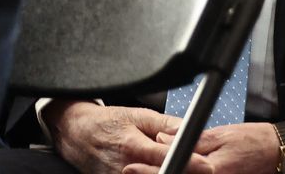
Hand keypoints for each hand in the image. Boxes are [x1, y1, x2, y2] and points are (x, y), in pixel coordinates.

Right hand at [45, 102, 211, 173]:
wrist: (76, 134)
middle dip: (183, 173)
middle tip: (200, 170)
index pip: (166, 157)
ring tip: (175, 166)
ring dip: (168, 173)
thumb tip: (193, 130)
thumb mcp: (137, 115)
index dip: (190, 163)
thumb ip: (166, 124)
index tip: (207, 166)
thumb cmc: (108, 123)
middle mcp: (126, 167)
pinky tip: (156, 170)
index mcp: (133, 145)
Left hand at [138, 121, 278, 173]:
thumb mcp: (219, 134)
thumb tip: (162, 137)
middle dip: (155, 173)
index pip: (173, 169)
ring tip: (149, 169)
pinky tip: (171, 168)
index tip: (131, 168)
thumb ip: (190, 138)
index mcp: (210, 168)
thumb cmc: (252, 140)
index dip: (149, 170)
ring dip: (167, 172)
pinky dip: (182, 173)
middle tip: (133, 170)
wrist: (277, 152)